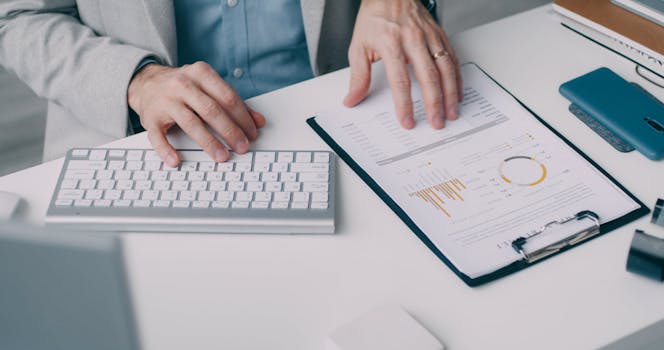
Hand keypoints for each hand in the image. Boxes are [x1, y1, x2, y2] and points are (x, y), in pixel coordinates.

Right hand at [127, 62, 265, 166]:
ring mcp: (165, 100)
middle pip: (211, 110)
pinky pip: (158, 136)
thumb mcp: (209, 87)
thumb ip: (234, 103)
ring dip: (209, 143)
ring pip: (191, 123)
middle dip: (230, 131)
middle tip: (241, 147)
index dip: (242, 117)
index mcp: (201, 73)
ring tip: (222, 156)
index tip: (252, 134)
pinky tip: (176, 160)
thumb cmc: (185, 87)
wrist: (146, 82)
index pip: (227, 97)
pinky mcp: (150, 117)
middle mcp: (182, 84)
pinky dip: (166, 150)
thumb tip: (259, 122)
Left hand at [344, 0, 461, 128]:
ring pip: (445, 69)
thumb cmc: (374, 18)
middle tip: (436, 122)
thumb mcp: (358, 46)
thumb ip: (358, 76)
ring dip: (450, 94)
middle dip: (433, 104)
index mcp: (390, 44)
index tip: (407, 121)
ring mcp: (429, 37)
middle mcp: (412, 40)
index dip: (404, 104)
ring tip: (451, 113)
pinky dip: (456, 77)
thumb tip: (352, 99)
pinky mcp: (439, 35)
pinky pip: (452, 58)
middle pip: (427, 77)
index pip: (399, 81)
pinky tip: (457, 92)